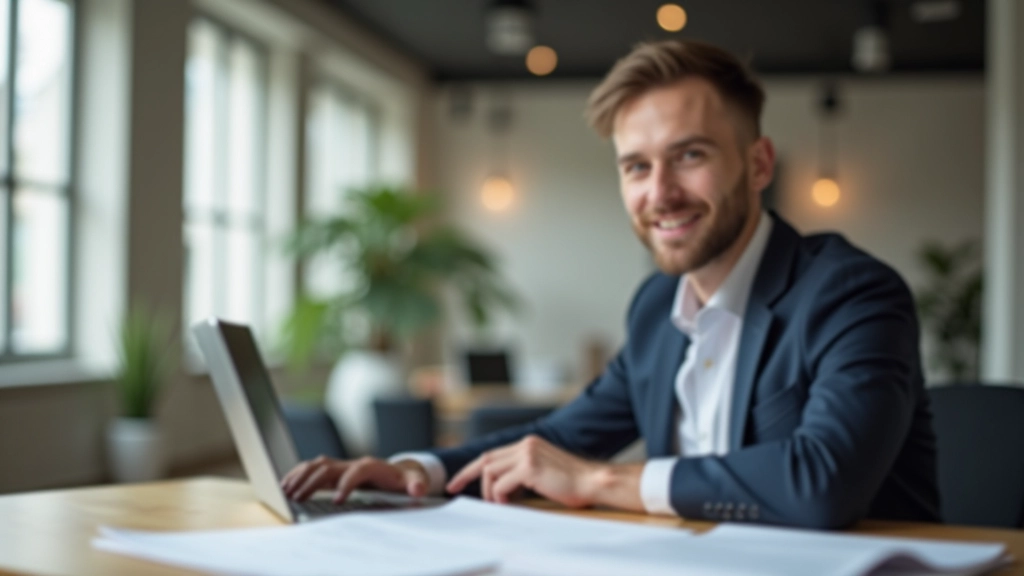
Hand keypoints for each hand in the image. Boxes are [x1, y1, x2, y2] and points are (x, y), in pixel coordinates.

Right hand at [280, 456, 428, 503]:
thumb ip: (416, 485)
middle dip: (313, 481)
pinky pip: (312, 468)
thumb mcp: (414, 482)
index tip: (336, 501)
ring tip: (286, 492)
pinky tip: (286, 486)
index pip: (356, 471)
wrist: (398, 471)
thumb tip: (418, 489)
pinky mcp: (334, 471)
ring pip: (316, 465)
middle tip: (298, 498)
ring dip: (300, 477)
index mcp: (372, 466)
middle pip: (329, 467)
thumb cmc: (404, 479)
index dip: (346, 484)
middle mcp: (353, 463)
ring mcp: (342, 465)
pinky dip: (298, 475)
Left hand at [446, 435, 604, 507]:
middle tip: (453, 489)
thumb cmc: (574, 484)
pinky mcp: (529, 467)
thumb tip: (501, 490)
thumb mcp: (544, 473)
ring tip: (500, 504)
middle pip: (485, 459)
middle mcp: (526, 445)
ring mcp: (527, 454)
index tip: (458, 480)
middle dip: (466, 475)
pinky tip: (510, 504)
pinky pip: (502, 484)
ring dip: (490, 492)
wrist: (594, 482)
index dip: (472, 468)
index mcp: (529, 444)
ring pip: (490, 472)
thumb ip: (523, 474)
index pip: (493, 454)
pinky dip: (500, 496)